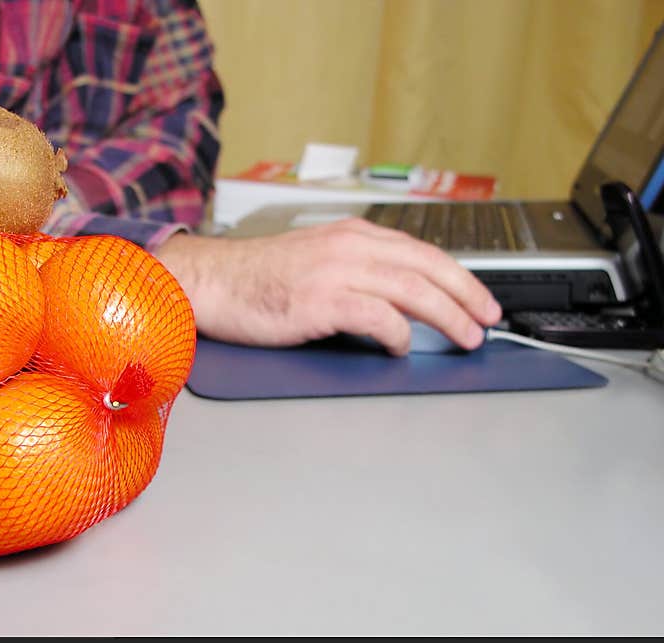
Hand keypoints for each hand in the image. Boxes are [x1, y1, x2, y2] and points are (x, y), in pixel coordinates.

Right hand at [153, 218, 502, 355]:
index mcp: (353, 235)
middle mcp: (350, 247)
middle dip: (467, 297)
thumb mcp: (317, 259)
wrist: (213, 280)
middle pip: (428, 268)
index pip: (423, 252)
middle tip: (487, 322)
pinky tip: (403, 347)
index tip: (479, 300)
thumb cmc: (258, 278)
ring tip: (465, 338)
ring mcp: (336, 271)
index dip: (460, 278)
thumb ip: (357, 271)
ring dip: (447, 317)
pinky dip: (399, 332)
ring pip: (413, 290)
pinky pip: (377, 315)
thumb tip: (397, 301)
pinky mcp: (320, 300)